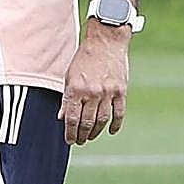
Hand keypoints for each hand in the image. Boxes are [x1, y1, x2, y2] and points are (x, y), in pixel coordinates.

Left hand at [59, 21, 131, 144]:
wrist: (105, 42)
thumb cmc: (85, 58)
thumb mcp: (69, 75)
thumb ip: (66, 97)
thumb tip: (62, 116)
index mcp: (76, 88)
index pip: (72, 118)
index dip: (70, 132)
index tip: (69, 139)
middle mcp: (92, 93)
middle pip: (86, 122)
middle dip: (82, 135)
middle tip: (79, 141)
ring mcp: (108, 93)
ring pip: (102, 120)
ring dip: (95, 132)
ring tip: (90, 137)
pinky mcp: (121, 91)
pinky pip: (119, 113)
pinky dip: (115, 125)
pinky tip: (111, 131)